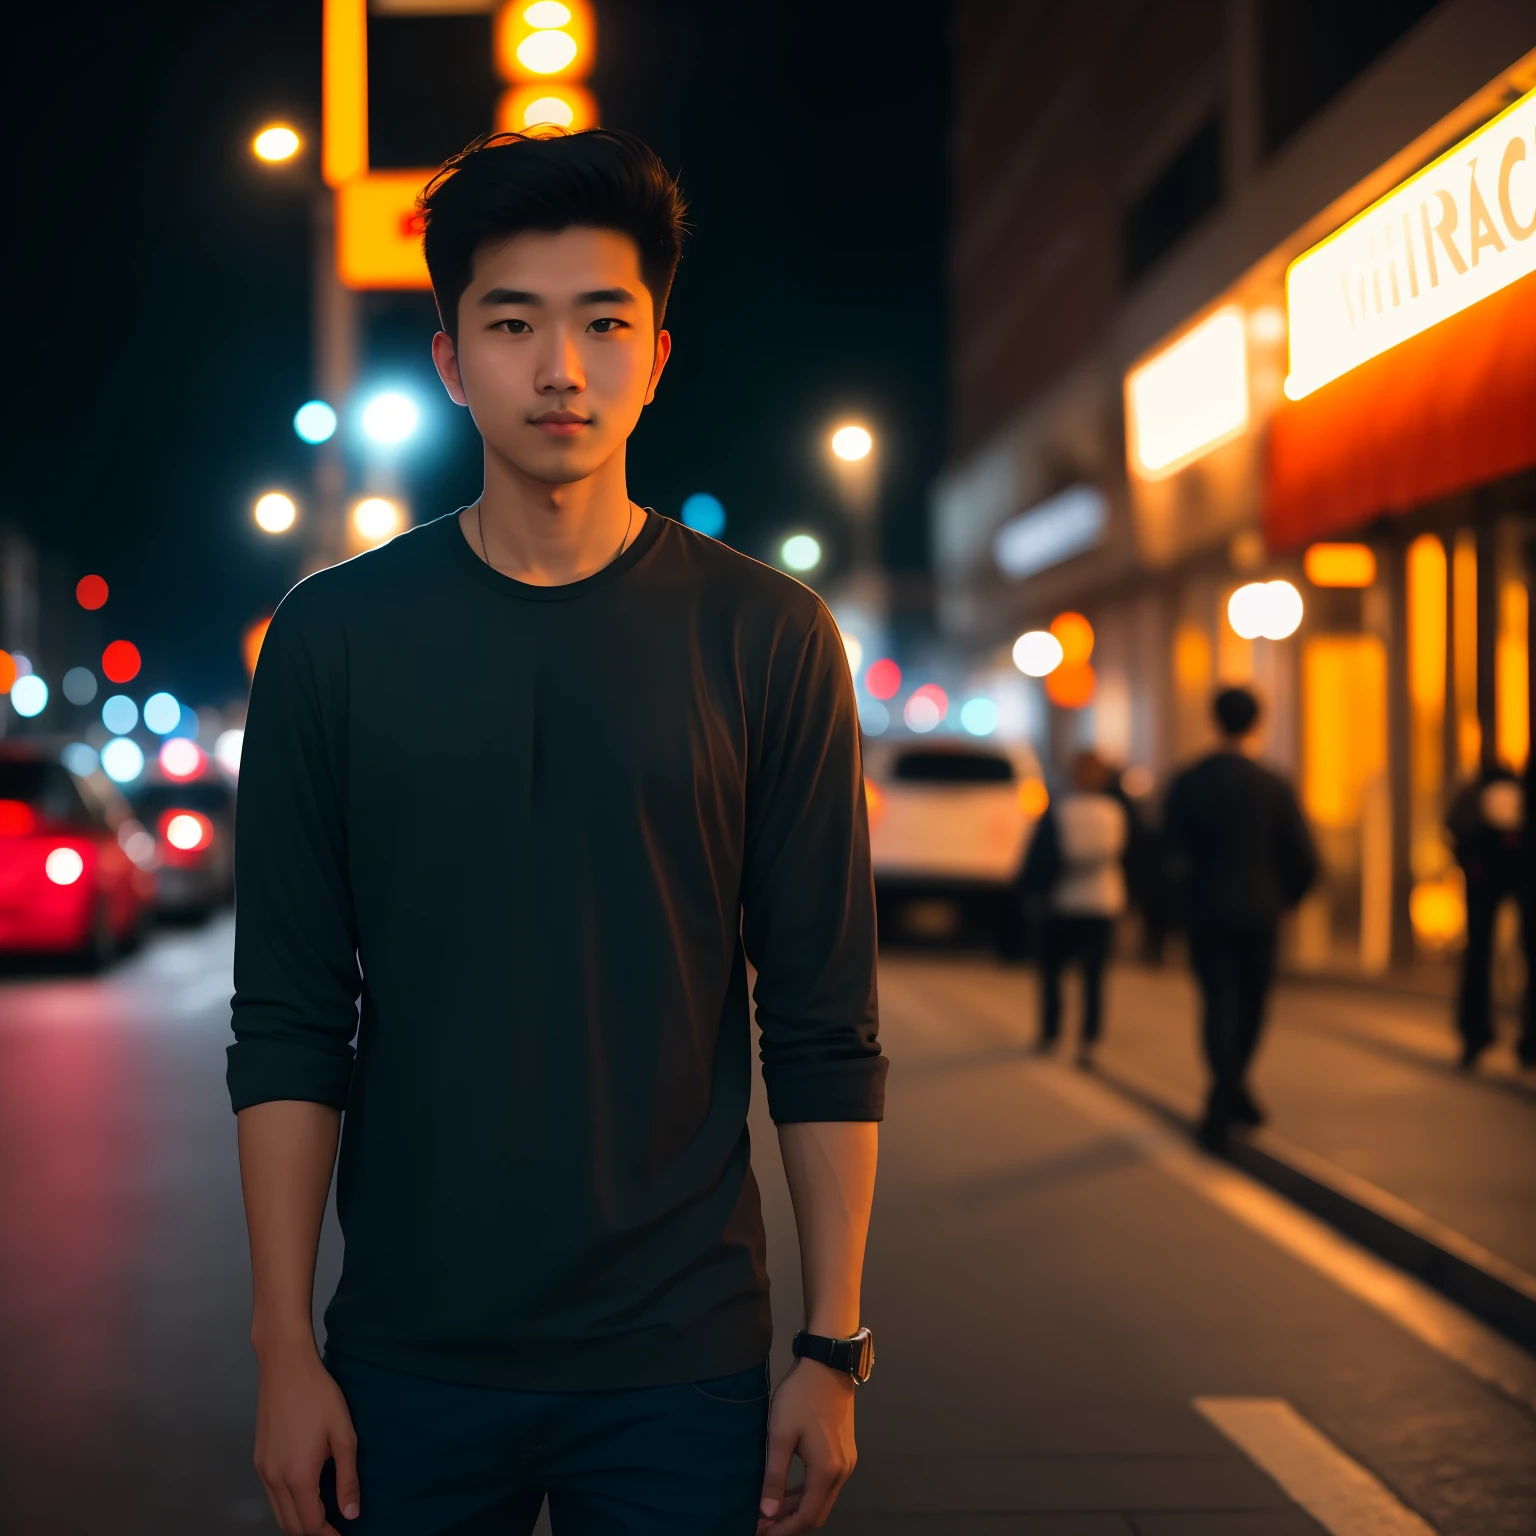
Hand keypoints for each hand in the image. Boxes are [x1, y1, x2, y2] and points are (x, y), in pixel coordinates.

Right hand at [253, 1339, 359, 1534]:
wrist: (285, 1368)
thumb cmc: (320, 1397)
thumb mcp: (343, 1435)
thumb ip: (347, 1478)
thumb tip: (351, 1514)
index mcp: (298, 1477)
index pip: (310, 1524)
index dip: (328, 1535)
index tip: (344, 1534)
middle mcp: (274, 1480)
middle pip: (290, 1525)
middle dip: (312, 1532)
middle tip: (335, 1527)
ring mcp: (262, 1471)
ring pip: (278, 1512)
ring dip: (298, 1520)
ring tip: (323, 1513)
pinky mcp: (258, 1460)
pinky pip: (271, 1495)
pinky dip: (287, 1504)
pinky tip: (305, 1493)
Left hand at [757, 1359, 856, 1533]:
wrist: (827, 1365)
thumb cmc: (800, 1397)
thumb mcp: (780, 1435)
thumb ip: (775, 1477)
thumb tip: (768, 1512)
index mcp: (826, 1471)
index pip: (807, 1518)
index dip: (783, 1530)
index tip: (760, 1532)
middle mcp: (842, 1472)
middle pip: (817, 1513)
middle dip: (790, 1523)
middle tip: (762, 1523)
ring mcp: (846, 1462)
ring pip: (822, 1499)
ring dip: (797, 1508)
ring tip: (770, 1509)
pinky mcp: (845, 1452)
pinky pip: (826, 1484)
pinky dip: (807, 1493)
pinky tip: (788, 1489)